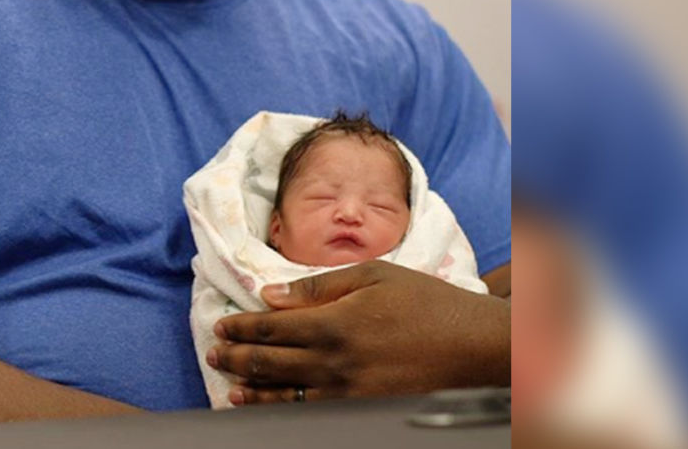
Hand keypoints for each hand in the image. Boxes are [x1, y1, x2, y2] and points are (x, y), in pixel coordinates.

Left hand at [206, 260, 509, 405]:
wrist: (472, 345)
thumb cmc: (425, 301)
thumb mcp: (373, 275)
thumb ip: (316, 285)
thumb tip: (270, 294)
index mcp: (334, 322)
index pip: (271, 327)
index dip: (241, 327)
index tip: (222, 324)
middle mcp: (334, 361)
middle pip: (269, 362)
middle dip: (236, 356)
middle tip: (214, 351)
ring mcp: (348, 392)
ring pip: (284, 394)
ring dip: (250, 388)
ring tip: (228, 382)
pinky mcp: (362, 409)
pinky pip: (311, 412)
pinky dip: (280, 409)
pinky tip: (264, 405)